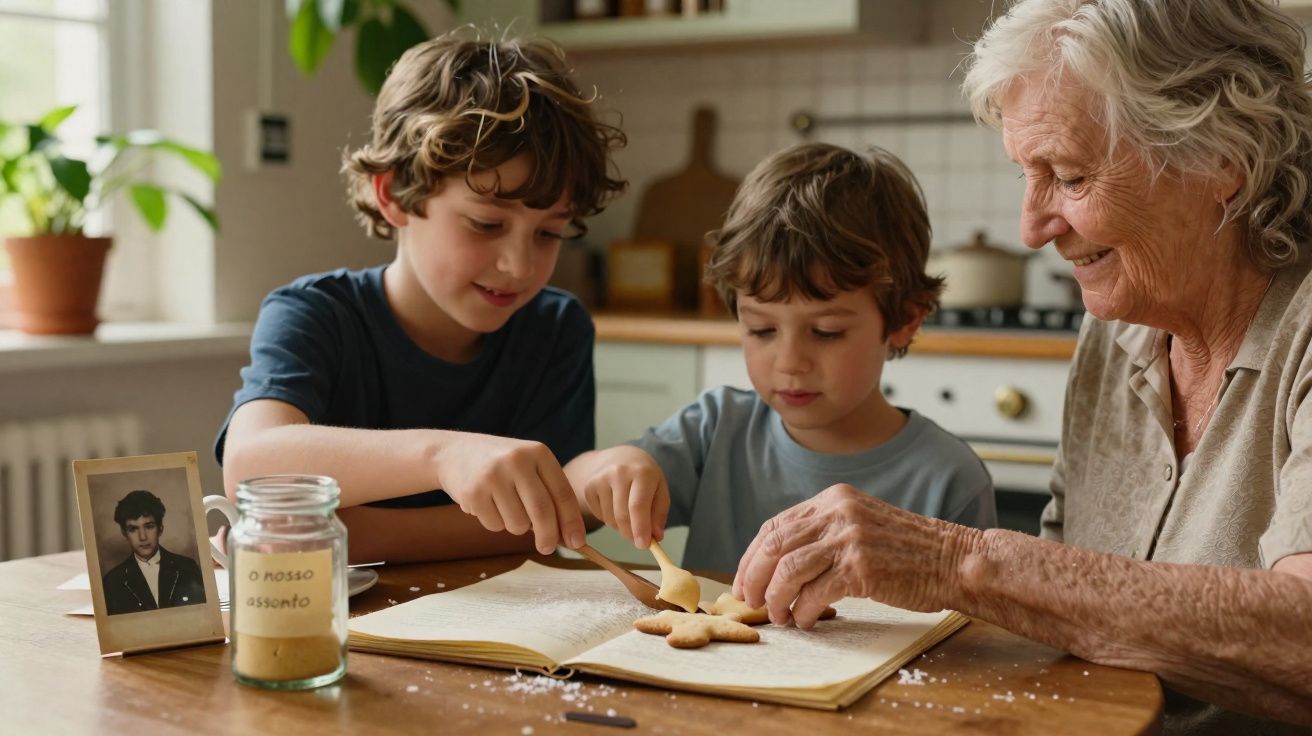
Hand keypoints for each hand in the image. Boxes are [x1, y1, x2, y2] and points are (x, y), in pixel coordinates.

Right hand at [434, 432, 585, 554]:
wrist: (453, 453)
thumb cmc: (501, 466)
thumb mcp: (528, 468)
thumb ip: (549, 496)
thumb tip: (568, 537)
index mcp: (539, 453)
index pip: (563, 493)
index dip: (572, 522)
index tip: (578, 543)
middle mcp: (518, 461)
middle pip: (542, 511)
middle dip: (548, 536)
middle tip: (548, 548)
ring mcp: (494, 475)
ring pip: (518, 523)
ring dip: (515, 525)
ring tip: (503, 506)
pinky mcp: (473, 492)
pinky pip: (494, 525)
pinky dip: (494, 522)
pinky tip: (485, 503)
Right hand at [576, 445, 669, 548]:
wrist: (619, 458)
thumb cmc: (644, 477)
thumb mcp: (659, 489)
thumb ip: (659, 513)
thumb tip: (656, 537)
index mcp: (642, 472)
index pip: (638, 505)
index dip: (641, 528)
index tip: (644, 545)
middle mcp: (618, 472)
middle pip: (622, 516)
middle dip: (631, 534)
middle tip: (639, 541)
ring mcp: (600, 479)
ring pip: (610, 519)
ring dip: (621, 527)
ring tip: (629, 515)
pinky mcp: (589, 487)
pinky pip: (600, 516)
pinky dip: (610, 520)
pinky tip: (615, 507)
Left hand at [733, 484, 981, 627]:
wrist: (953, 560)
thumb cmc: (907, 552)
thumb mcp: (860, 526)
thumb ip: (823, 535)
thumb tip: (776, 567)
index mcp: (833, 499)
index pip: (775, 526)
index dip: (752, 558)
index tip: (743, 582)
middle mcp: (837, 512)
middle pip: (774, 545)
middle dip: (754, 578)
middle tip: (750, 602)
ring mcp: (849, 538)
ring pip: (788, 570)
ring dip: (776, 598)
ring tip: (779, 616)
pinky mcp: (861, 567)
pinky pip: (815, 593)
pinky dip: (803, 611)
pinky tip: (807, 621)